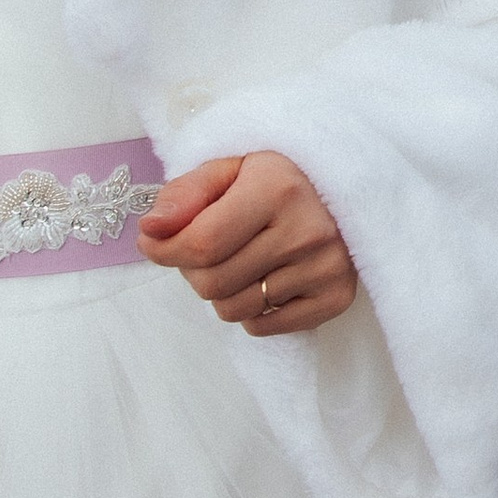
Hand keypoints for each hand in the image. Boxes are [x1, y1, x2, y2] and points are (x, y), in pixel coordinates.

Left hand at [137, 150, 358, 334]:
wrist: (346, 190)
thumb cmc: (276, 181)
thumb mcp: (230, 169)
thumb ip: (185, 195)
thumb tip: (151, 230)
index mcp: (277, 190)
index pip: (201, 244)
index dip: (164, 251)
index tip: (154, 244)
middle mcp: (307, 231)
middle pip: (212, 283)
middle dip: (194, 271)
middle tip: (206, 249)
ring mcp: (326, 268)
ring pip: (233, 310)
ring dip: (221, 293)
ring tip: (238, 263)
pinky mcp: (336, 297)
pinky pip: (264, 327)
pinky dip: (252, 312)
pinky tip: (265, 279)